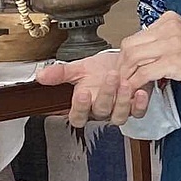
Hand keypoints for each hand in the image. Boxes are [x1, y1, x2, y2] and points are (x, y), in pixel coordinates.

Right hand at [34, 47, 154, 127]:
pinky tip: (141, 92)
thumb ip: (60, 73)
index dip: (79, 108)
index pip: (78, 117)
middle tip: (110, 76)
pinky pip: (138, 113)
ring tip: (124, 82)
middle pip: (100, 112)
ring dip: (122, 100)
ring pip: (119, 115)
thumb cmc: (100, 69)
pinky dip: (140, 104)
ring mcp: (118, 111)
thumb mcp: (79, 68)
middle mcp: (101, 111)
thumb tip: (40, 75)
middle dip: (105, 94)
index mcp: (85, 105)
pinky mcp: (136, 107)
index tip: (82, 93)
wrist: (121, 63)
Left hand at [119, 11, 180, 97]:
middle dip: (122, 68)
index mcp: (170, 20)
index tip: (127, 72)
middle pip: (129, 46)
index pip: (135, 37)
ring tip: (130, 90)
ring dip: (127, 78)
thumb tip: (145, 57)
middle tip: (124, 84)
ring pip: (132, 59)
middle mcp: (169, 28)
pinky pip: (143, 74)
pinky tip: (140, 93)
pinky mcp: (175, 62)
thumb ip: (166, 43)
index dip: (126, 58)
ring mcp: (172, 44)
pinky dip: (137, 86)